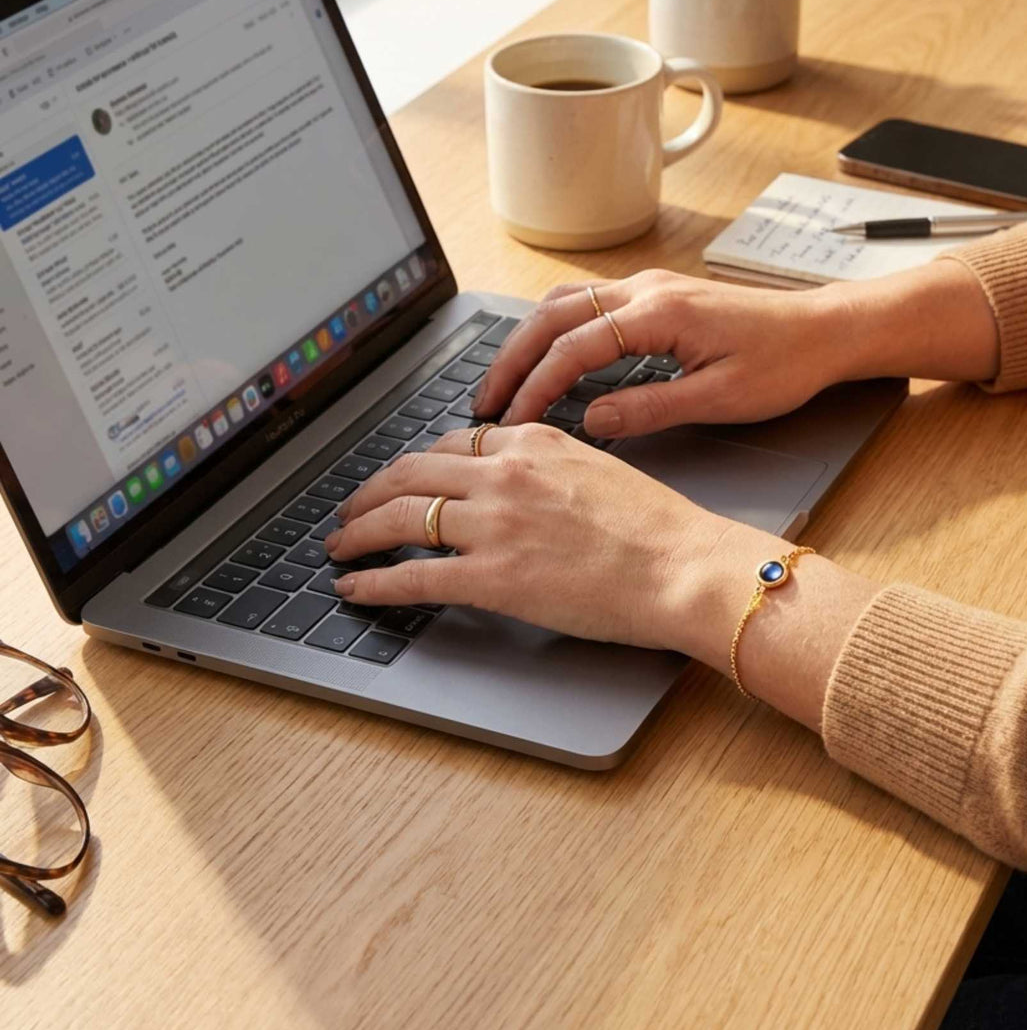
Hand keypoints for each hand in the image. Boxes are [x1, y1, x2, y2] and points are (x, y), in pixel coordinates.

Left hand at [323, 424, 786, 652]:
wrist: (683, 566)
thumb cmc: (659, 527)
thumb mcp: (598, 469)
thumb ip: (549, 468)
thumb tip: (520, 487)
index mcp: (532, 441)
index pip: (451, 442)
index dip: (416, 464)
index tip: (403, 479)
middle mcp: (504, 473)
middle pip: (409, 472)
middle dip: (369, 492)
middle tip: (351, 508)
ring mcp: (494, 524)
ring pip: (399, 517)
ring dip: (358, 532)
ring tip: (340, 546)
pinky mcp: (492, 577)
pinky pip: (413, 575)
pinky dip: (374, 582)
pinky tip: (355, 588)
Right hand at [472, 270, 852, 438]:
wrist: (824, 329)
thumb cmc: (784, 363)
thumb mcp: (720, 399)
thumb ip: (649, 409)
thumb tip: (592, 421)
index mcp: (659, 313)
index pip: (574, 348)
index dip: (537, 386)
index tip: (513, 421)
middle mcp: (646, 289)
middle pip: (553, 316)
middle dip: (512, 359)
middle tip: (485, 402)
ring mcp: (648, 286)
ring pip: (564, 303)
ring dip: (528, 340)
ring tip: (504, 383)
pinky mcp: (655, 294)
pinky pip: (587, 303)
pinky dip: (554, 329)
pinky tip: (545, 357)